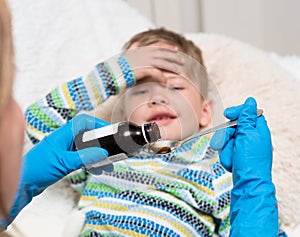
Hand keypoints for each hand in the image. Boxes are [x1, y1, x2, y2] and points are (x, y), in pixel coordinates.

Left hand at [2, 115, 110, 226]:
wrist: (24, 183)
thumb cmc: (37, 169)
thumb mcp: (64, 162)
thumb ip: (84, 157)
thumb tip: (103, 153)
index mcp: (64, 134)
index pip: (84, 121)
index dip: (98, 123)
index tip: (110, 131)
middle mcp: (65, 139)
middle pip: (87, 135)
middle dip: (101, 142)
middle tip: (111, 149)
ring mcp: (65, 149)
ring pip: (86, 148)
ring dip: (97, 155)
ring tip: (107, 164)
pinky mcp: (65, 159)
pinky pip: (82, 157)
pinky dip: (90, 162)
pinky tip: (96, 169)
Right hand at [122, 46, 184, 83]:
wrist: (108, 74)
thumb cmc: (116, 68)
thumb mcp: (125, 57)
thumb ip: (132, 50)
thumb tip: (137, 43)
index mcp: (140, 50)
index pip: (157, 47)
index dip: (167, 48)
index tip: (176, 49)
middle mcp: (142, 54)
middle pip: (162, 54)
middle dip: (173, 57)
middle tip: (183, 61)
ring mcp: (142, 61)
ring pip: (161, 62)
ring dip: (172, 66)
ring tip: (180, 71)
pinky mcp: (140, 70)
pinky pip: (155, 72)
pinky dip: (161, 76)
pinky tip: (166, 81)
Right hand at [210, 97, 277, 235]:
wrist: (248, 183)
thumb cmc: (250, 161)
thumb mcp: (247, 135)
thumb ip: (247, 118)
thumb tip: (250, 101)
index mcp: (259, 130)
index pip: (247, 113)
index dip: (236, 112)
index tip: (227, 114)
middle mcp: (252, 137)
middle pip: (233, 127)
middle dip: (226, 136)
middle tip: (224, 142)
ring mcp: (244, 147)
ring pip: (227, 140)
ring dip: (226, 149)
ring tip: (231, 158)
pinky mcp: (238, 156)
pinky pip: (227, 151)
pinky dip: (227, 157)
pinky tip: (232, 163)